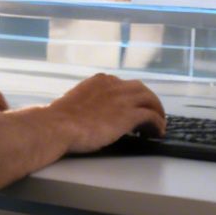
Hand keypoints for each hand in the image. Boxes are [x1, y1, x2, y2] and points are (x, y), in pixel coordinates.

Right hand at [46, 73, 164, 153]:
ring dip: (157, 112)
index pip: (124, 85)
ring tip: (159, 125)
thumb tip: (92, 115)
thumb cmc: (60, 119)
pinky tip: (157, 133)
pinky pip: (152, 117)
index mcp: (101, 81)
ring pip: (150, 100)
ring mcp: (123, 99)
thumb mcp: (76, 102)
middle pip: (141, 90)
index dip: (132, 97)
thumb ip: (89, 103)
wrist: (57, 126)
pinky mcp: (129, 115)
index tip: (133, 107)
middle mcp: (115, 85)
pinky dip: (158, 124)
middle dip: (149, 102)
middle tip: (152, 115)